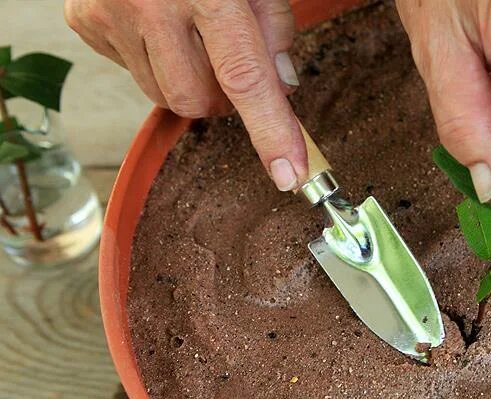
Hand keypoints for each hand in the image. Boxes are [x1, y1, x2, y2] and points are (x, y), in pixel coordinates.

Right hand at [65, 0, 305, 190]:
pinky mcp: (86, 22)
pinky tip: (158, 24)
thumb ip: (273, 23)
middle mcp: (151, 8)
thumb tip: (282, 84)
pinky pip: (130, 70)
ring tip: (192, 34)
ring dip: (188, 79)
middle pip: (197, 101)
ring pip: (162, 94)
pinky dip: (154, 60)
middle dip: (222, 98)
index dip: (271, 132)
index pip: (246, 80)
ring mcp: (111, 17)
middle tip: (231, 64)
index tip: (290, 175)